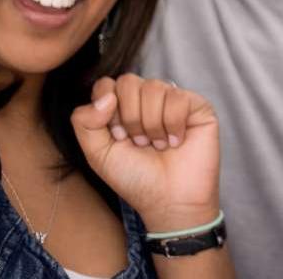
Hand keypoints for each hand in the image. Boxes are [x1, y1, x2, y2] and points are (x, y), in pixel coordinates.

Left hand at [72, 75, 220, 231]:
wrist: (169, 200)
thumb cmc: (135, 178)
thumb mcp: (97, 154)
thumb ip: (85, 122)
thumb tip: (107, 96)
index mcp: (122, 107)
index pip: (107, 84)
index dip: (108, 108)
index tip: (118, 136)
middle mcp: (147, 99)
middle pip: (129, 81)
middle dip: (130, 117)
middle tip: (139, 143)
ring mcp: (173, 100)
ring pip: (154, 87)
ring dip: (151, 125)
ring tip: (158, 145)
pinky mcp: (197, 105)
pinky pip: (178, 98)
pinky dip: (173, 124)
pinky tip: (176, 141)